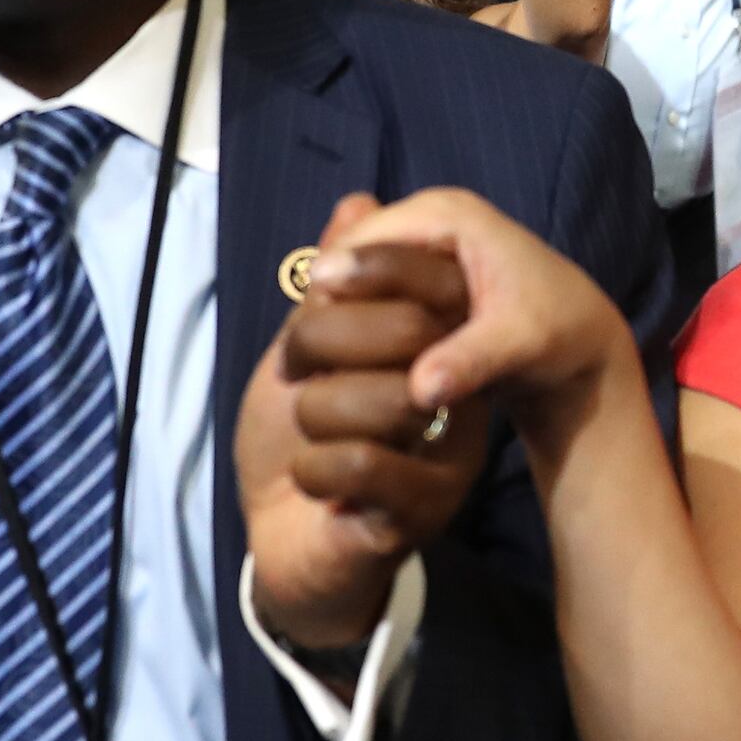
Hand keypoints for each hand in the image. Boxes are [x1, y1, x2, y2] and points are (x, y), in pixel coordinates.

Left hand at [239, 196, 495, 650]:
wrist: (283, 539)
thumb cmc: (296, 437)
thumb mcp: (305, 348)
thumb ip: (332, 284)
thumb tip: (357, 201)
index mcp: (438, 347)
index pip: (425, 283)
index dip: (351, 283)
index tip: (306, 310)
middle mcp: (457, 397)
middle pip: (406, 330)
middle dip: (321, 339)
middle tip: (296, 369)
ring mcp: (449, 457)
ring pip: (382, 399)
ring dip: (314, 413)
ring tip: (309, 434)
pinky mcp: (424, 511)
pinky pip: (363, 463)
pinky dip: (314, 467)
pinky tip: (312, 477)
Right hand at [310, 186, 636, 448]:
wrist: (583, 339)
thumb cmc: (556, 333)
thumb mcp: (517, 345)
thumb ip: (468, 362)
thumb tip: (419, 391)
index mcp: (447, 214)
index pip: (362, 242)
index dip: (331, 291)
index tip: (305, 347)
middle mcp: (430, 215)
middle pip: (352, 253)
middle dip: (329, 303)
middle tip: (298, 360)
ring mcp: (426, 240)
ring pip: (359, 274)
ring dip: (340, 315)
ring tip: (313, 366)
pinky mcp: (425, 269)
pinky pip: (375, 290)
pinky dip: (359, 320)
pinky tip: (343, 366)